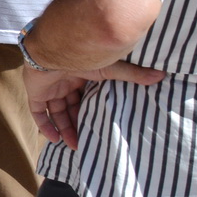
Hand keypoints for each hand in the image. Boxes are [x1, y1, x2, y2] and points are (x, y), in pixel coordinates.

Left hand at [25, 59, 163, 148]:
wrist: (54, 50)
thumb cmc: (82, 57)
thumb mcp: (110, 69)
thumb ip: (132, 75)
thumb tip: (161, 76)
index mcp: (80, 75)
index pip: (85, 96)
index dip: (90, 110)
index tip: (99, 126)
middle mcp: (64, 81)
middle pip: (70, 107)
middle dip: (77, 125)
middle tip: (86, 143)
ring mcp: (48, 87)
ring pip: (56, 112)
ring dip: (64, 129)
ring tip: (75, 146)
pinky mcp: (35, 91)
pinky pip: (38, 112)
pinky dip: (44, 126)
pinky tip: (54, 140)